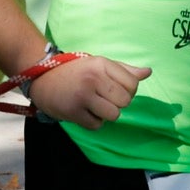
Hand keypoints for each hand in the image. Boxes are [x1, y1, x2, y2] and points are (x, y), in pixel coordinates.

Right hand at [29, 55, 150, 129]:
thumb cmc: (75, 71)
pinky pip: (97, 125)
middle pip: (125, 101)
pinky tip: (83, 112)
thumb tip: (148, 72)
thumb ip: (124, 70)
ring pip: (113, 115)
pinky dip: (93, 122)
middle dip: (117, 103)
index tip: (115, 89)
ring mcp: (83, 96)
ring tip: (94, 106)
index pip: (133, 84)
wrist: (41, 77)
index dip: (128, 90)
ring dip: (106, 114)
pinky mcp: (73, 112)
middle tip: (103, 98)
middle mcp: (93, 78)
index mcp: (102, 64)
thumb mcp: (99, 64)